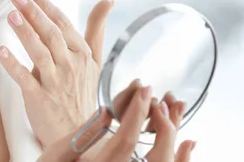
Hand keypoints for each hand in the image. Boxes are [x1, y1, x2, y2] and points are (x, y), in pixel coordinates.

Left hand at [0, 0, 112, 147]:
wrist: (80, 134)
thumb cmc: (84, 93)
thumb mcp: (96, 60)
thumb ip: (96, 29)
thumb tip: (108, 0)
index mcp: (82, 53)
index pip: (62, 23)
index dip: (44, 4)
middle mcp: (71, 65)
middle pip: (51, 34)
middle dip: (33, 12)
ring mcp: (56, 83)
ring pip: (40, 53)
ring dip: (25, 33)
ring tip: (11, 15)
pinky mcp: (40, 99)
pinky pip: (26, 79)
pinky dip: (13, 65)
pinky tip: (1, 50)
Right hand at [39, 85, 196, 161]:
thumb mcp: (56, 154)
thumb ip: (83, 134)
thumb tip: (106, 112)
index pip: (127, 139)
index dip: (138, 110)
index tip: (143, 88)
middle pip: (156, 157)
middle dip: (165, 124)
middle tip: (160, 97)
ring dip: (176, 139)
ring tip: (177, 109)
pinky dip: (180, 158)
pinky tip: (187, 142)